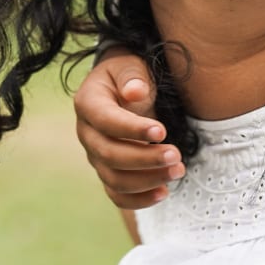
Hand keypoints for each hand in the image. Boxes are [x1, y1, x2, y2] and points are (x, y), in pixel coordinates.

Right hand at [74, 48, 184, 208]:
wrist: (124, 86)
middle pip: (109, 155)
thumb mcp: (129, 65)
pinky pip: (117, 194)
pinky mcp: (108, 171)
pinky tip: (164, 192)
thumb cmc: (129, 74)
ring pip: (114, 179)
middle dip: (145, 159)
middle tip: (176, 156)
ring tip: (178, 171)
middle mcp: (87, 133)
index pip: (106, 121)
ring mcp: (95, 156)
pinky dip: (139, 199)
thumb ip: (132, 76)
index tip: (162, 131)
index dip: (132, 129)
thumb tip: (135, 92)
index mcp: (88, 103)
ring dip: (147, 180)